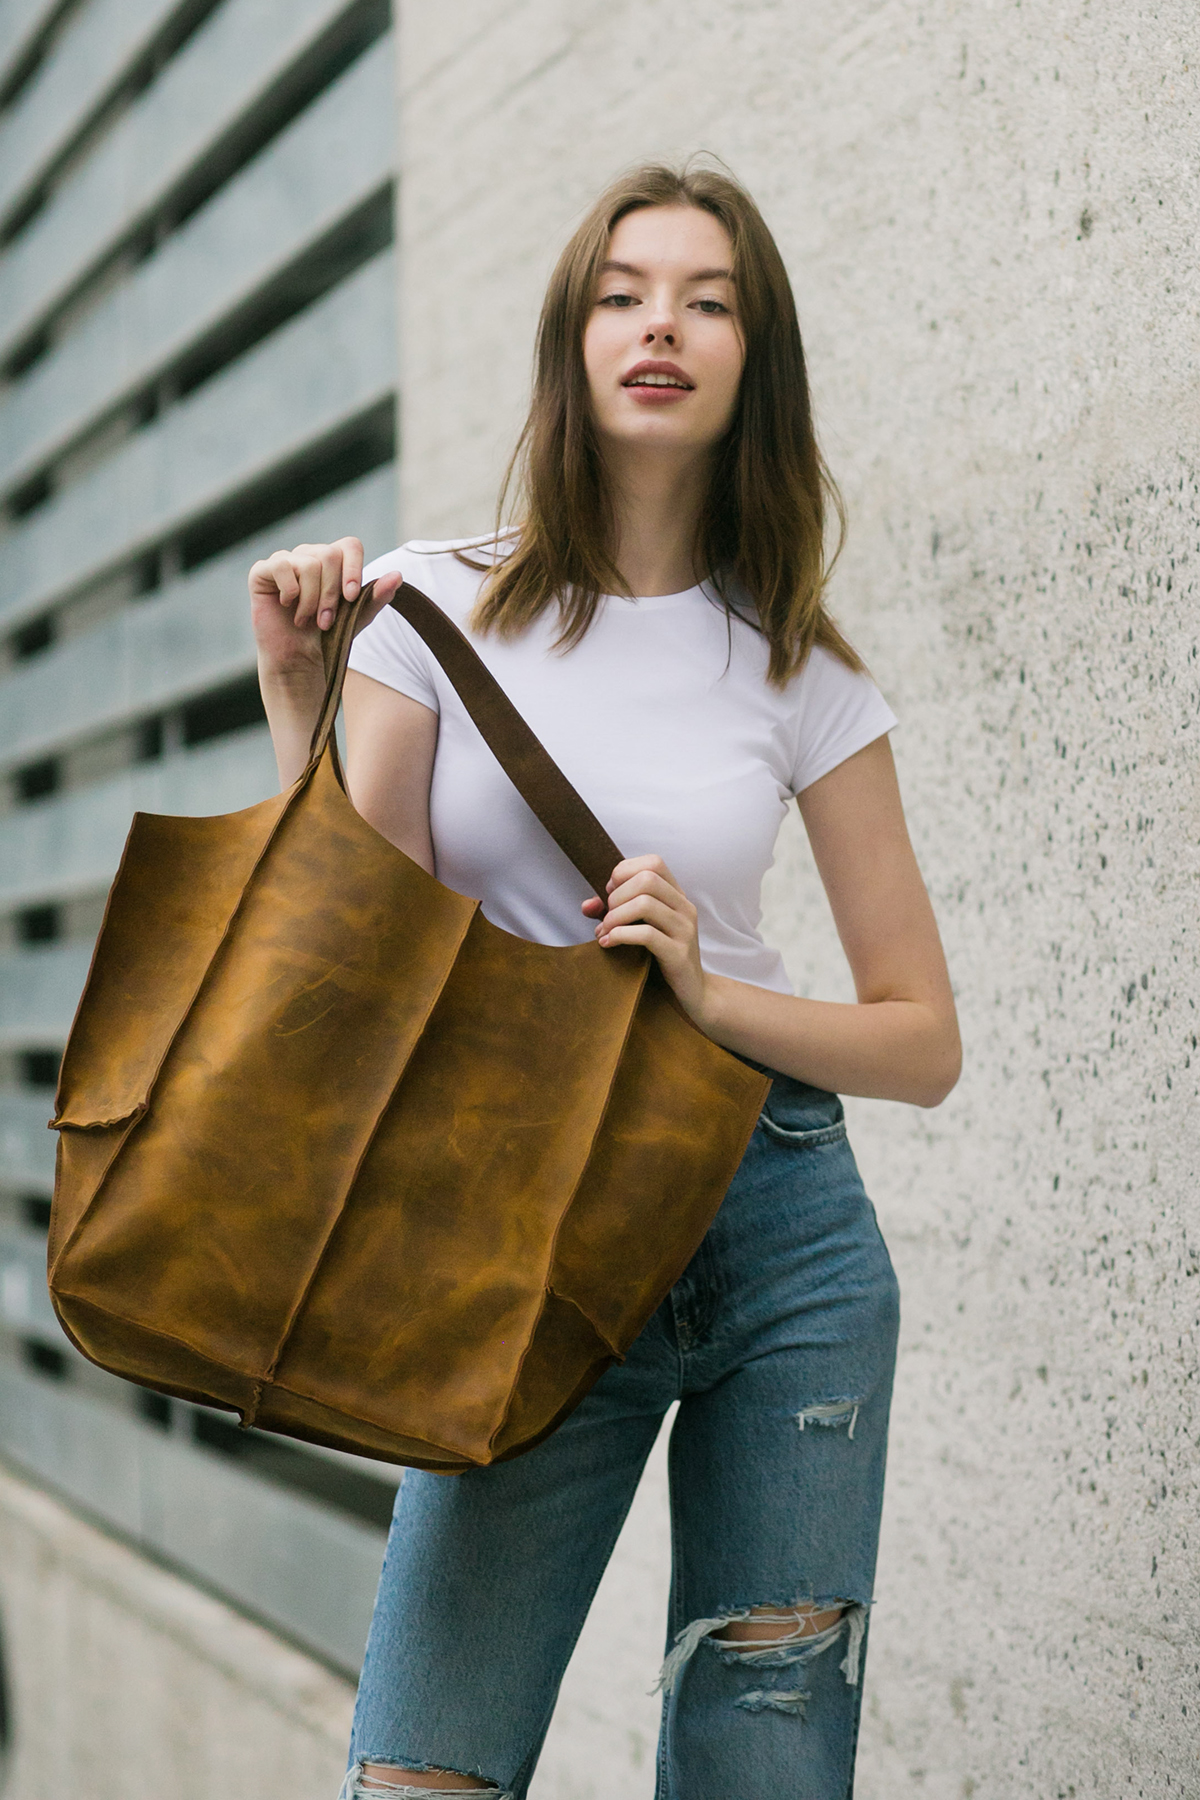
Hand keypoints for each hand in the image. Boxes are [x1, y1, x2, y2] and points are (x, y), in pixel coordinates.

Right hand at [248, 536, 400, 679]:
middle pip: (329, 555)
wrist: (298, 659)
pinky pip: (281, 566)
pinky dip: (290, 591)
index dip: (353, 569)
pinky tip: (288, 606)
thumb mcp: (358, 617)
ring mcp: (285, 560)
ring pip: (308, 563)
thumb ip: (376, 596)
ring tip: (306, 619)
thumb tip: (398, 576)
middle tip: (325, 621)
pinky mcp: (262, 571)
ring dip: (311, 600)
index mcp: (334, 561)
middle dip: (331, 594)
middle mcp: (309, 555)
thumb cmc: (328, 636)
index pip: (350, 545)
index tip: (351, 597)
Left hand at [582, 855, 711, 1023]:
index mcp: (677, 896)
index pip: (654, 862)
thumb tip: (587, 905)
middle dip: (617, 896)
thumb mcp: (641, 928)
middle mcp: (684, 907)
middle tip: (607, 917)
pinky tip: (609, 943)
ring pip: (645, 903)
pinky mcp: (679, 953)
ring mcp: (685, 929)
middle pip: (647, 879)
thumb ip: (615, 913)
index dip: (625, 871)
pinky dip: (621, 935)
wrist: (693, 991)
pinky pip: (646, 935)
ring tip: (606, 931)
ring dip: (616, 916)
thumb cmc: (663, 956)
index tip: (610, 892)